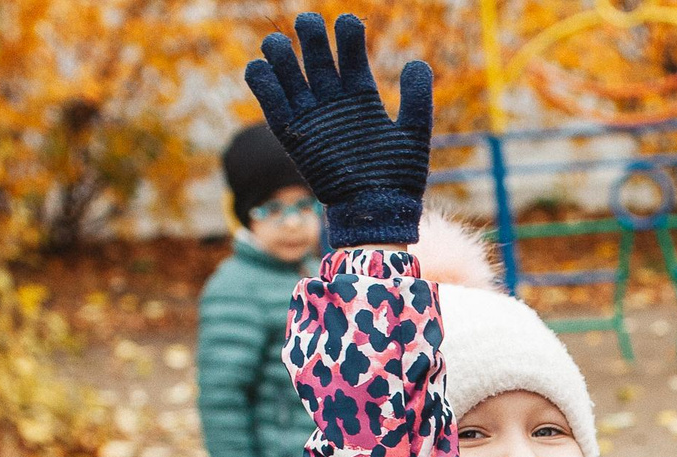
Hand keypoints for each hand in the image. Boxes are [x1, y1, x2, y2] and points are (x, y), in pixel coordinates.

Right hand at [244, 13, 432, 247]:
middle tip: (308, 24)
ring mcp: (312, 117)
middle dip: (310, 35)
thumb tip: (417, 63)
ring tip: (278, 43)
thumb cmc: (397, 178)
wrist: (375, 213)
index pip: (350, 54)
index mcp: (361, 98)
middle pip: (316, 56)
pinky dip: (262, 84)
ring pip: (289, 74)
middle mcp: (334, 103)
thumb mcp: (413, 135)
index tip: (348, 24)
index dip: (347, 35)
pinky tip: (259, 67)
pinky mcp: (294, 136)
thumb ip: (417, 100)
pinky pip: (272, 104)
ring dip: (280, 53)